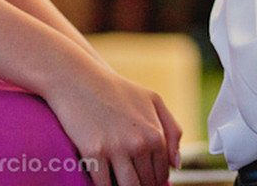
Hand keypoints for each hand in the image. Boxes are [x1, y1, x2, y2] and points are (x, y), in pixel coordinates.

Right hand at [44, 65, 182, 185]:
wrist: (80, 81)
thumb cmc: (118, 90)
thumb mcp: (154, 101)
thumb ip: (172, 130)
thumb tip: (176, 164)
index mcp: (155, 133)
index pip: (162, 172)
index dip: (156, 181)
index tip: (149, 182)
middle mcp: (139, 144)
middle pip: (146, 183)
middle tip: (136, 183)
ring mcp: (116, 150)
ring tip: (122, 183)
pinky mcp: (93, 154)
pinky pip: (103, 184)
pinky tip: (106, 182)